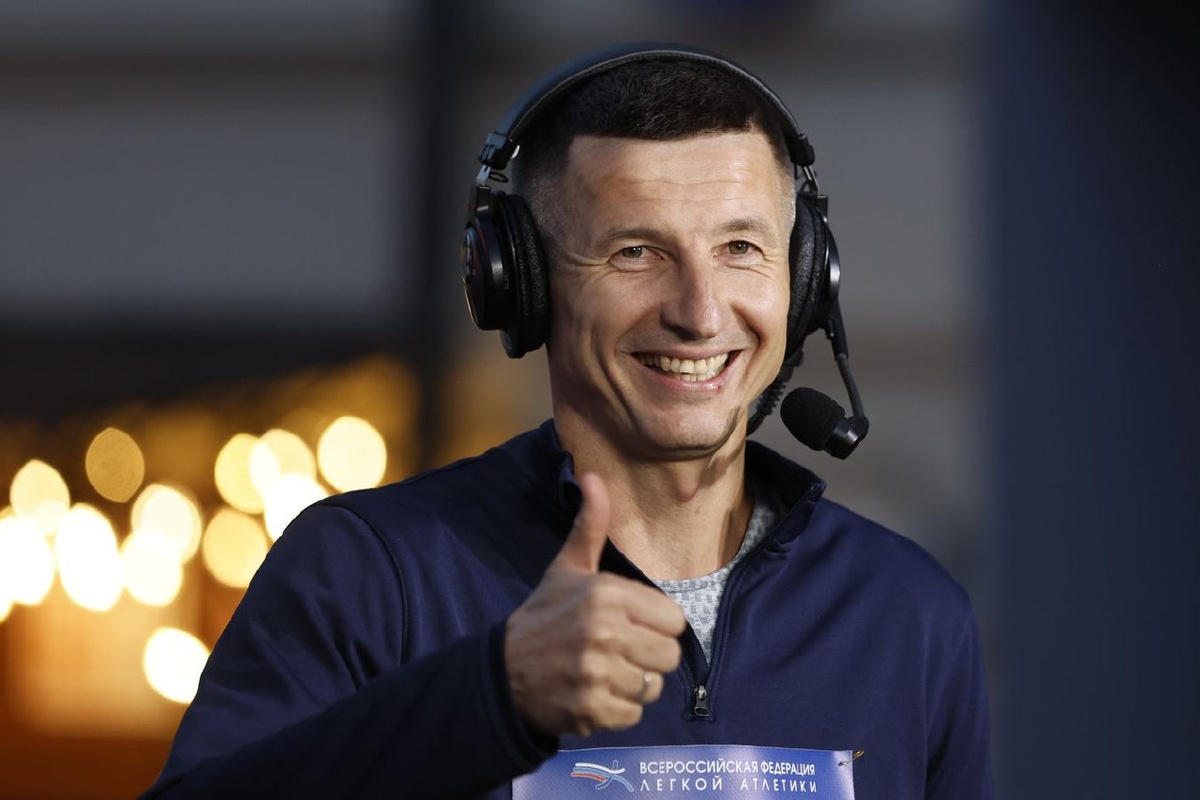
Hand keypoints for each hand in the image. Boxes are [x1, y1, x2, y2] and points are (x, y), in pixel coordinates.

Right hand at [505, 472, 686, 737]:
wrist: (502, 671)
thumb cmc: (544, 615)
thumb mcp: (567, 568)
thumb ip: (591, 525)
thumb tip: (593, 476)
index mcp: (606, 594)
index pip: (675, 621)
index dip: (655, 625)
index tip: (629, 625)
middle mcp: (604, 632)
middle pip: (669, 657)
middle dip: (647, 657)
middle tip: (616, 651)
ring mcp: (597, 673)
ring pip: (652, 687)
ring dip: (631, 684)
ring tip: (602, 672)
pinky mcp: (591, 709)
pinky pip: (634, 714)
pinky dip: (617, 710)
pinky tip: (594, 693)